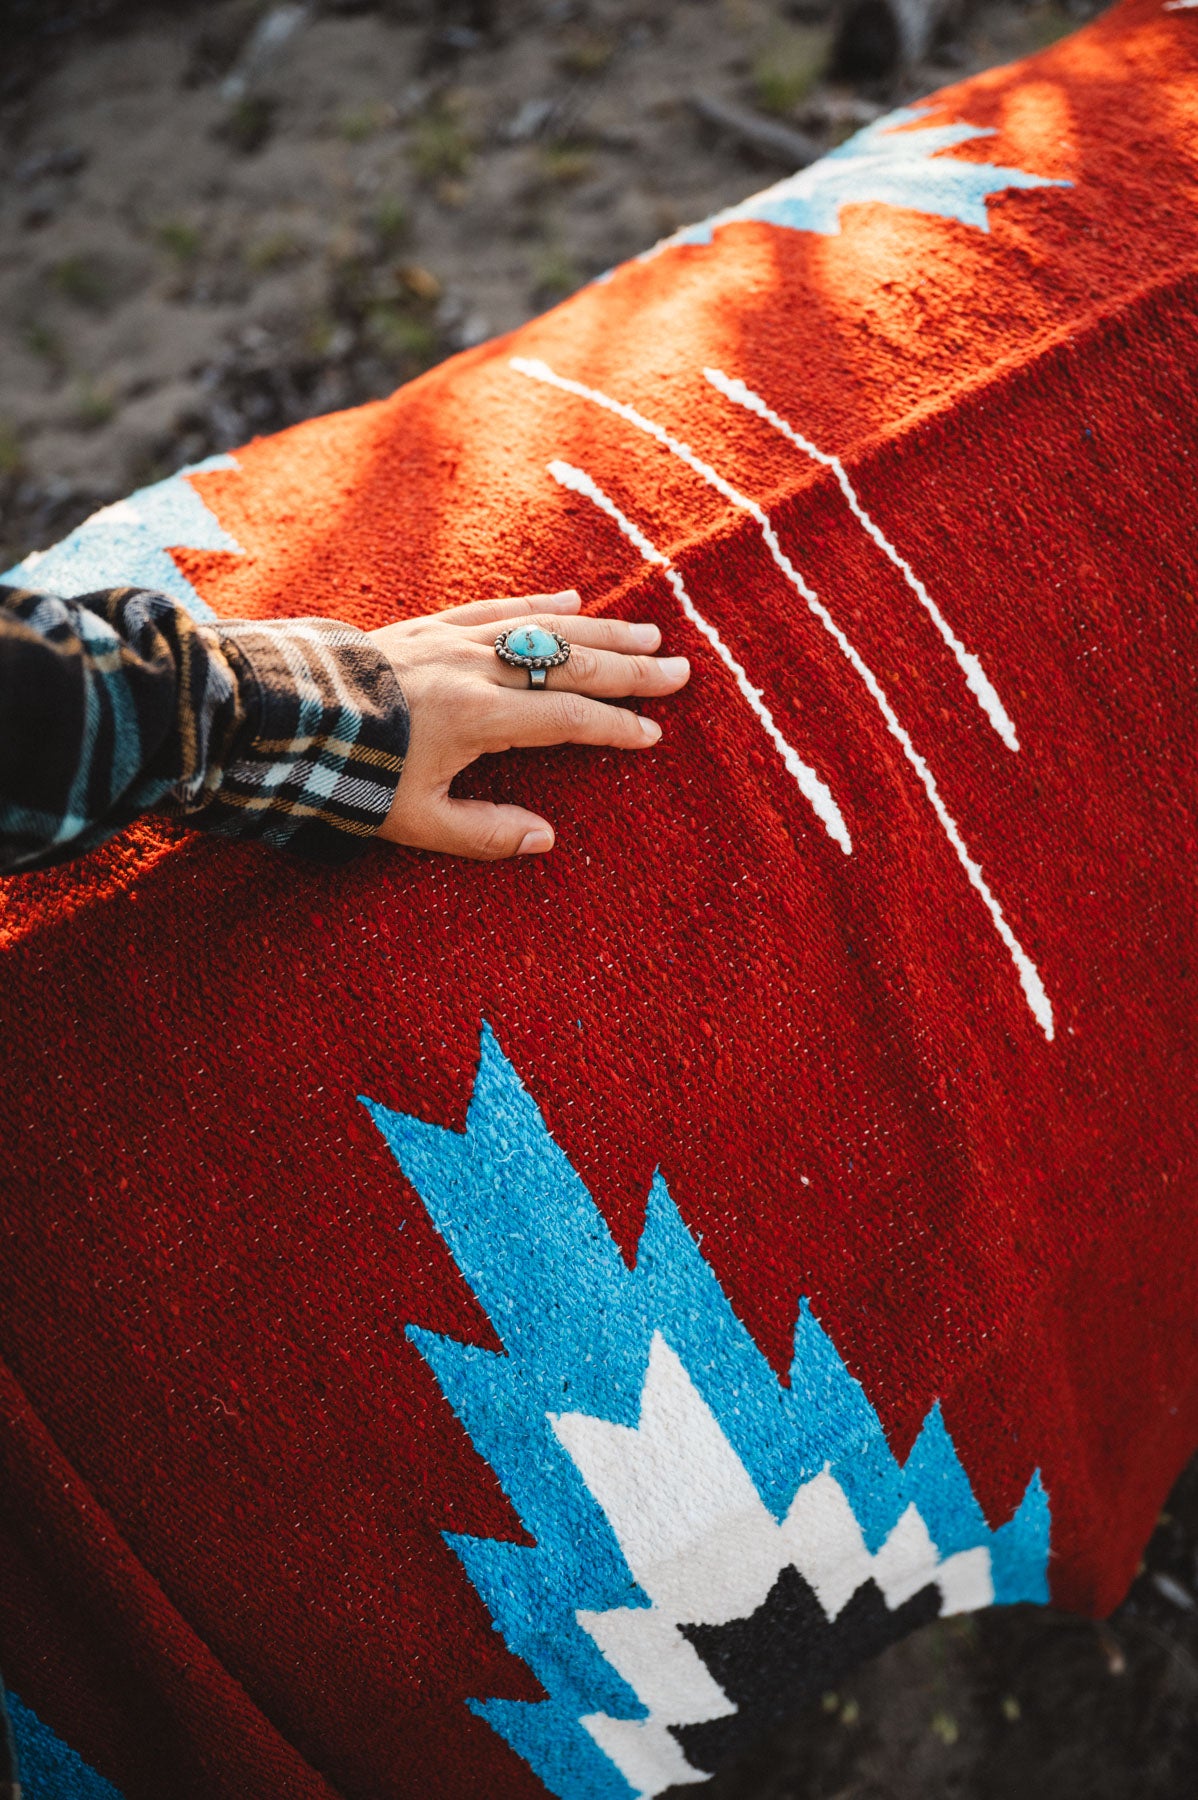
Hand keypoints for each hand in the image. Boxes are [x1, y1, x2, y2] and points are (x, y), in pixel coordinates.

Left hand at [368, 588, 689, 859]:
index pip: (567, 717)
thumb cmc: (351, 774)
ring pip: (540, 628)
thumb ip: (483, 834)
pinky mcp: (428, 625)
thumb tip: (545, 839)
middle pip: (568, 663)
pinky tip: (570, 601)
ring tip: (646, 630)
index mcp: (477, 718)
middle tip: (679, 669)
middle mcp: (475, 669)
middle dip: (629, 667)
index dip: (614, 726)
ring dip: (598, 629)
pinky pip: (495, 607)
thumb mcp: (415, 822)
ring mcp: (452, 640)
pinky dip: (537, 605)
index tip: (652, 733)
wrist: (285, 715)